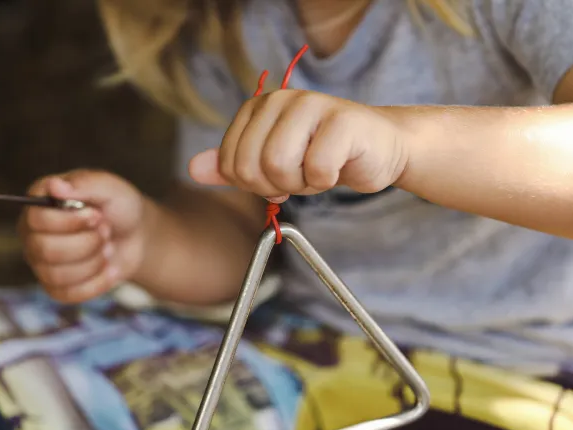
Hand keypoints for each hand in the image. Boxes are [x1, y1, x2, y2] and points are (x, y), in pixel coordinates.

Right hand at [19, 170, 148, 302]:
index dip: (71, 222)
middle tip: (105, 232)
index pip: (38, 220)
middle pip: (45, 250)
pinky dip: (97, 282)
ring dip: (94, 262)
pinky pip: (68, 294)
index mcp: (39, 203)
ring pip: (57, 275)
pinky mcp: (56, 286)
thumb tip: (54, 185)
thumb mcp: (109, 187)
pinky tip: (108, 269)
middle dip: (87, 243)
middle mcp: (32, 233)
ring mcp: (41, 262)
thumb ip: (83, 183)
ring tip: (107, 248)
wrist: (136, 235)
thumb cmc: (119, 207)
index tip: (98, 215)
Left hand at [188, 90, 407, 201]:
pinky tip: (340, 164)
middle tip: (302, 174)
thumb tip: (193, 170)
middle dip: (277, 186)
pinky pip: (317, 171)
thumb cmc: (324, 156)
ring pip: (279, 167)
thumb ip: (232, 166)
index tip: (281, 175)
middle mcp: (280, 99)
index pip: (231, 163)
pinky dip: (327, 180)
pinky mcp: (342, 121)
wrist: (379, 149)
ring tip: (320, 168)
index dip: (255, 184)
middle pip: (251, 167)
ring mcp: (311, 105)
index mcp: (258, 108)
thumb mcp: (271, 163)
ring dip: (303, 183)